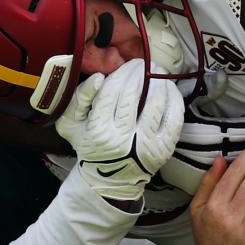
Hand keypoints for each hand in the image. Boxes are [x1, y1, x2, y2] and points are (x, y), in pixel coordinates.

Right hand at [55, 59, 183, 202]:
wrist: (110, 180)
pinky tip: (169, 88)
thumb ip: (80, 98)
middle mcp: (124, 139)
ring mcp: (146, 145)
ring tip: (157, 72)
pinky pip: (174, 117)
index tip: (128, 65)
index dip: (123, 73)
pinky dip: (173, 98)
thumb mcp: (71, 124)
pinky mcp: (163, 149)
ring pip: (156, 102)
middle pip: (135, 94)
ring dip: (158, 81)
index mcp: (99, 131)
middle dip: (140, 73)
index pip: (113, 91)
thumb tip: (100, 78)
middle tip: (143, 64)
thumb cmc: (90, 147)